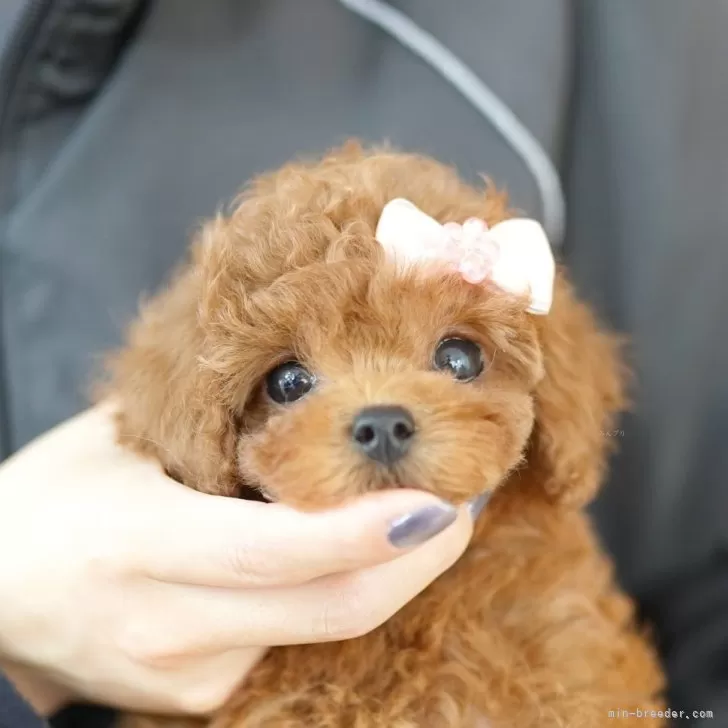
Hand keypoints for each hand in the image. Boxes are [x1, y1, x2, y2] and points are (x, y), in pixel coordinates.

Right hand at [0, 405, 473, 715]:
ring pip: (324, 625)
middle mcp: (168, 623)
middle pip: (332, 608)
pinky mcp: (196, 695)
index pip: (284, 550)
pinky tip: (338, 552)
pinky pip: (290, 637)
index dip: (373, 531)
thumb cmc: (56, 494)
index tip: (442, 499)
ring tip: (417, 512)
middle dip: (418, 561)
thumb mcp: (122, 440)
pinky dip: (330, 592)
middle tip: (461, 505)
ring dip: (387, 573)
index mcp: (142, 542)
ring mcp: (186, 674)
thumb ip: (214, 429)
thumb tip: (313, 402)